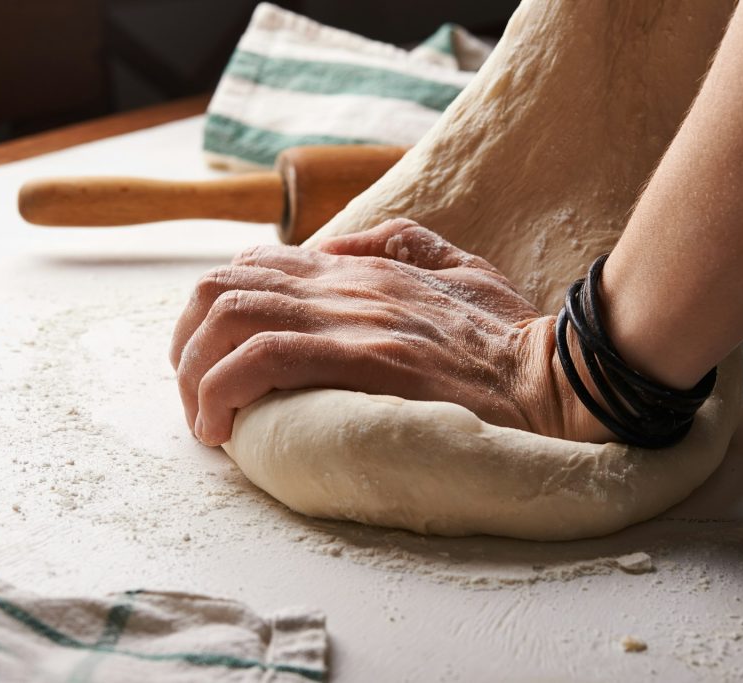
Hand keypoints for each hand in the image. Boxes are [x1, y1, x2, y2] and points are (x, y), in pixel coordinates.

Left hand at [170, 219, 607, 445]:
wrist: (556, 376)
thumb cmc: (510, 336)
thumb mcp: (459, 265)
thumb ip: (400, 242)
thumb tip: (335, 244)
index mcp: (360, 267)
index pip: (254, 266)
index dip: (215, 312)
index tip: (215, 363)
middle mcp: (345, 283)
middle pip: (222, 287)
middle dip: (186, 343)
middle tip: (196, 396)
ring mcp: (352, 318)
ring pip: (230, 317)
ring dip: (195, 372)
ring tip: (204, 420)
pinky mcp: (363, 358)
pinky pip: (262, 359)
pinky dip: (223, 390)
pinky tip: (222, 428)